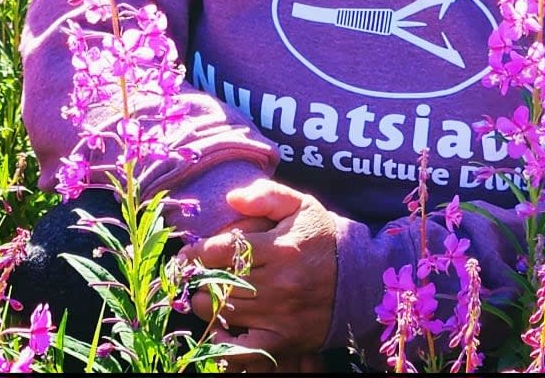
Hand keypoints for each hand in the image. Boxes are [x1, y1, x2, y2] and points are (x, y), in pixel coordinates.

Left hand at [183, 178, 337, 371]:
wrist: (358, 278)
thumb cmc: (321, 237)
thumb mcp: (300, 205)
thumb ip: (266, 195)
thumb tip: (231, 197)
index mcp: (281, 247)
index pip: (224, 250)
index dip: (197, 252)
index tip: (186, 254)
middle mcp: (279, 283)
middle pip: (219, 282)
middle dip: (199, 277)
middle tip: (194, 273)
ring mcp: (280, 315)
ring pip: (225, 312)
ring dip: (207, 303)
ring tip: (206, 292)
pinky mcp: (283, 340)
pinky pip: (240, 350)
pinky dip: (221, 341)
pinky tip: (218, 326)